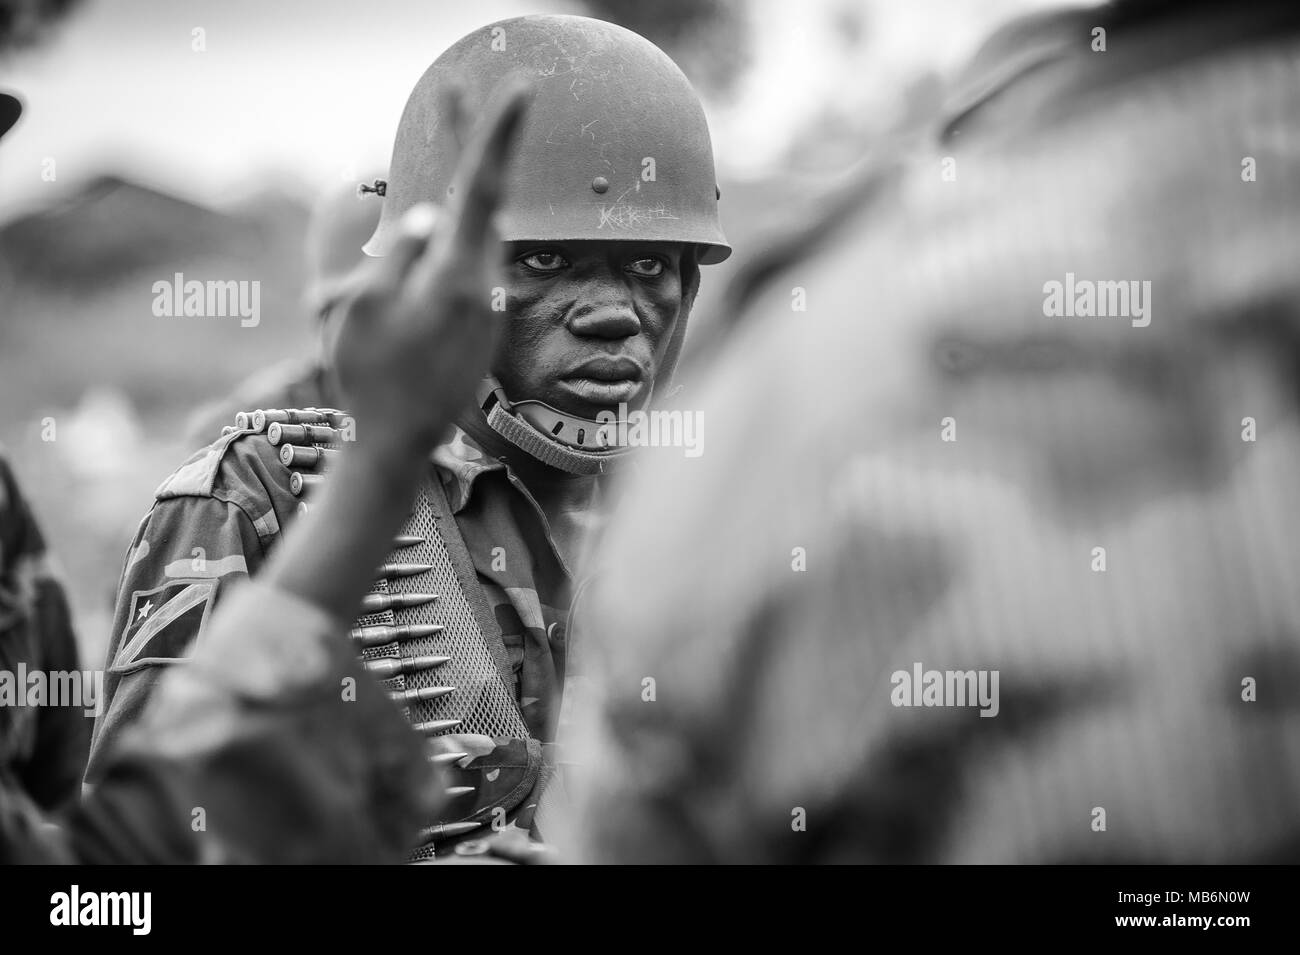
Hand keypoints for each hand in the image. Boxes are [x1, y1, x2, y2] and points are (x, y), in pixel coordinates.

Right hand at [330, 86, 527, 461]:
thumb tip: (426, 218)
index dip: (499, 135)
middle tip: (451, 92)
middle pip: (481, 200)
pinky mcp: (478, 322)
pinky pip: (465, 262)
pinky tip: (438, 225)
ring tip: (443, 140)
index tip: (523, 89)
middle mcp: (482, 286)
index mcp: (456, 276)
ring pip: (473, 233)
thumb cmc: (370, 380)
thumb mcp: (362, 311)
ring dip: (460, 192)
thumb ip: (398, 257)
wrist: (399, 446)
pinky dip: (453, 235)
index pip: (482, 188)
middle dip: (469, 144)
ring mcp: (484, 306)